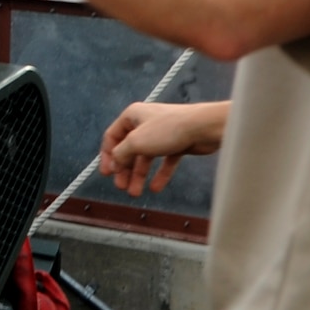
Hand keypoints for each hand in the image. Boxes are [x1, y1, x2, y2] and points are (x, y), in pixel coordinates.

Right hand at [98, 101, 226, 196]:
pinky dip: (159, 174)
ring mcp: (161, 134)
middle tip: (121, 187)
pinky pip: (164, 161)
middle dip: (124, 170)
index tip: (106, 174)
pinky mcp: (177, 143)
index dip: (107, 156)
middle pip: (129, 149)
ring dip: (139, 175)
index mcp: (131, 116)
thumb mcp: (136, 142)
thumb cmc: (168, 129)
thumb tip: (114, 164)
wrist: (203, 127)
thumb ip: (121, 154)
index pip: (112, 137)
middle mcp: (144, 123)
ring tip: (135, 193)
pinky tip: (155, 188)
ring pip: (146, 157)